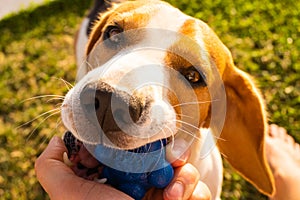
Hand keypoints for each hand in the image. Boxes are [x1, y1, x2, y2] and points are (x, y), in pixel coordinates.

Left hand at [35, 136, 210, 199]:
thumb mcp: (69, 194)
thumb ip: (51, 167)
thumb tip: (56, 140)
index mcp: (118, 175)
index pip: (132, 145)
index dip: (136, 141)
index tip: (134, 145)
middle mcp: (141, 181)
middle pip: (162, 151)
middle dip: (169, 152)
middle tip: (169, 159)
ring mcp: (163, 191)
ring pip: (183, 166)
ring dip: (183, 176)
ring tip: (171, 194)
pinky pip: (198, 187)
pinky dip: (194, 192)